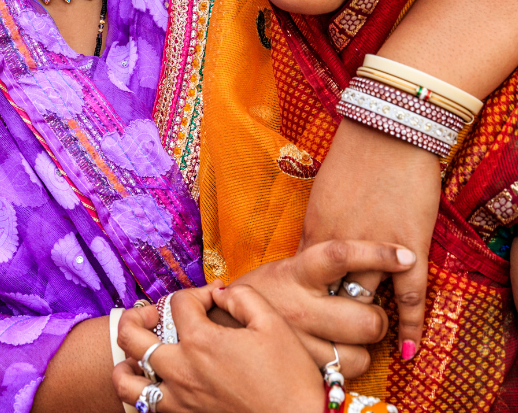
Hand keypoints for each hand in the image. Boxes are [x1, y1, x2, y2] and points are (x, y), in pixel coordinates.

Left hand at [114, 283, 325, 412]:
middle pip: (131, 335)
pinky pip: (144, 407)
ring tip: (142, 351)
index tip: (216, 297)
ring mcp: (178, 402)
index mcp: (202, 342)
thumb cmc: (290, 376)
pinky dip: (142, 391)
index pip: (177, 302)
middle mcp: (181, 371)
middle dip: (138, 315)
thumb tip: (219, 292)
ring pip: (126, 380)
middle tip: (153, 313)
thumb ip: (241, 297)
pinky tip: (157, 381)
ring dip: (128, 359)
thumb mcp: (272, 323)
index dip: (197, 291)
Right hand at [233, 238, 415, 375]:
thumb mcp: (288, 267)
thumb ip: (322, 263)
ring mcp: (299, 343)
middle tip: (367, 311)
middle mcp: (299, 307)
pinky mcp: (299, 368)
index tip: (407, 255)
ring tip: (348, 336)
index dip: (378, 254)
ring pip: (359, 354)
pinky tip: (337, 353)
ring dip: (363, 347)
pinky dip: (347, 366)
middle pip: (366, 318)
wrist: (219, 322)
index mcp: (297, 272)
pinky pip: (342, 375)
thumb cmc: (265, 291)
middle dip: (376, 318)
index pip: (342, 256)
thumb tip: (368, 250)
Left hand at [301, 118, 440, 358]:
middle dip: (329, 320)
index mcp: (315, 230)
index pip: (305, 281)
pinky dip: (409, 326)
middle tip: (330, 338)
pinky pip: (410, 298)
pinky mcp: (408, 247)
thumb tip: (315, 247)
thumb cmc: (354, 153)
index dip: (306, 302)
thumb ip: (320, 223)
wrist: (388, 128)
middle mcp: (340, 245)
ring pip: (366, 302)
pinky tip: (407, 349)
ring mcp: (374, 249)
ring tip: (366, 342)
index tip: (305, 318)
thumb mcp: (323, 190)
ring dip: (366, 323)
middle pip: (329, 298)